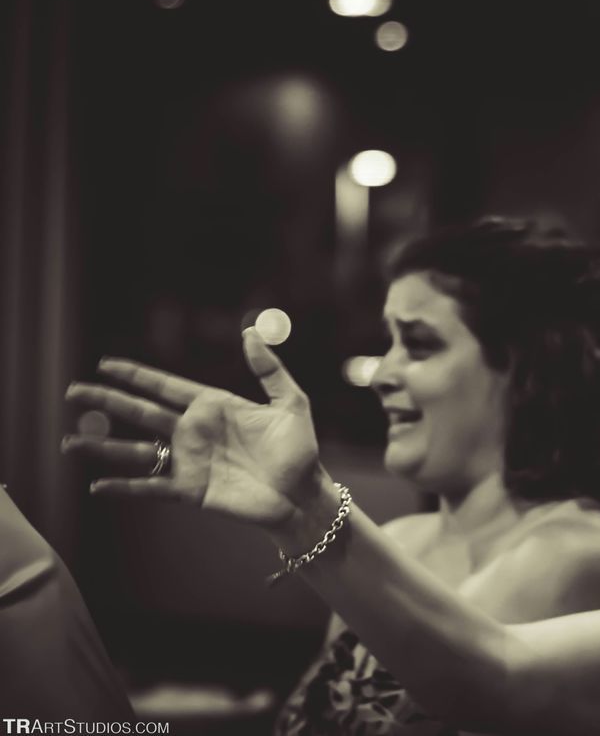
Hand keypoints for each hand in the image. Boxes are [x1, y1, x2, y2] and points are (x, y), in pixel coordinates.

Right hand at [63, 329, 320, 527]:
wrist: (303, 495)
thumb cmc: (299, 450)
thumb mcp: (291, 403)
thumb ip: (269, 370)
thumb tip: (249, 333)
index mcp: (213, 406)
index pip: (166, 386)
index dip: (136, 376)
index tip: (105, 364)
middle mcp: (193, 431)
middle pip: (140, 413)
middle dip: (106, 402)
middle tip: (73, 391)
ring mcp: (188, 461)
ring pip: (136, 451)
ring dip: (101, 447)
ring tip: (67, 442)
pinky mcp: (190, 490)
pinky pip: (150, 487)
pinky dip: (123, 486)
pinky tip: (96, 485)